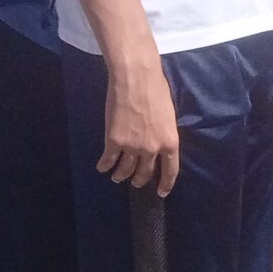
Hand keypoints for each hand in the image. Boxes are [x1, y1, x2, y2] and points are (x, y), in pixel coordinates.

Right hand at [99, 55, 180, 193]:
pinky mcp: (113, 141)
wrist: (136, 79)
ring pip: (125, 169)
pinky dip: (104, 165)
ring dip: (121, 175)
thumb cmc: (156, 90)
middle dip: (140, 180)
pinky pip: (108, 159)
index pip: (170, 170)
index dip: (165, 184)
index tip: (161, 192)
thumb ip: (164, 133)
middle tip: (136, 182)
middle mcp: (152, 149)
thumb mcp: (169, 116)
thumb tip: (158, 143)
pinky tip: (102, 167)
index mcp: (170, 142)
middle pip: (145, 173)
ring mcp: (132, 147)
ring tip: (118, 177)